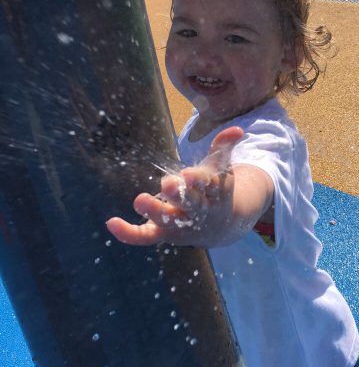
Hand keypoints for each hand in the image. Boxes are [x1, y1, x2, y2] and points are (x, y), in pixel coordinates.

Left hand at [106, 127, 243, 245]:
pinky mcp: (165, 235)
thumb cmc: (214, 191)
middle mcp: (199, 212)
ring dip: (155, 211)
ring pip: (169, 221)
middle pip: (191, 205)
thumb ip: (224, 147)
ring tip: (140, 200)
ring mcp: (182, 225)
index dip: (199, 181)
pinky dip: (129, 233)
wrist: (221, 227)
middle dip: (179, 196)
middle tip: (167, 184)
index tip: (188, 175)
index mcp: (215, 194)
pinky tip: (111, 222)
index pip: (209, 186)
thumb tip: (237, 129)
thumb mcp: (221, 168)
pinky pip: (146, 237)